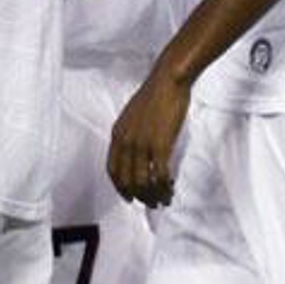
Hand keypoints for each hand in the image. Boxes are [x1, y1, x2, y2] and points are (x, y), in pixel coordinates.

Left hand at [108, 68, 191, 205]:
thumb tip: (139, 149)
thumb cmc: (156, 94)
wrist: (168, 81)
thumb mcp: (133, 114)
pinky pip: (159, 175)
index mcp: (117, 134)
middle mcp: (126, 142)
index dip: (121, 187)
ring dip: (153, 195)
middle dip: (139, 196)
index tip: (130, 196)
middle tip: (151, 202)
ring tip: (164, 199)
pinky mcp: (159, 146)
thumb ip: (132, 133)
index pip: (113, 170)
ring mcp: (141, 145)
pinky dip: (164, 187)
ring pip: (143, 182)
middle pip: (127, 181)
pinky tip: (171, 187)